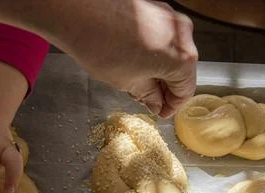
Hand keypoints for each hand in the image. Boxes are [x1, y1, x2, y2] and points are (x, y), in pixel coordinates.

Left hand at [57, 0, 197, 117]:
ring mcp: (169, 18)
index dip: (172, 106)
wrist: (78, 12)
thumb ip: (148, 95)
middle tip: (149, 100)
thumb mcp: (127, 82)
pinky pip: (162, 38)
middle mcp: (182, 35)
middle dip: (165, 88)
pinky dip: (153, 53)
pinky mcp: (156, 9)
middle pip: (181, 70)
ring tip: (136, 81)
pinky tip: (134, 61)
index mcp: (182, 58)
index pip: (186, 91)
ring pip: (171, 53)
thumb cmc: (100, 44)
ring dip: (158, 70)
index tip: (161, 111)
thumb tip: (155, 101)